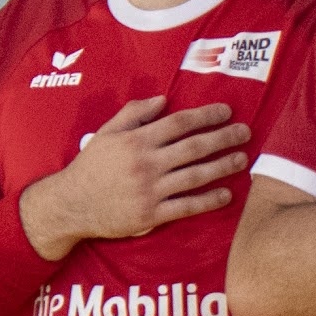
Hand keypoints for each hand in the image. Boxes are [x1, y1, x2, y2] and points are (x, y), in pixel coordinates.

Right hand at [24, 96, 246, 250]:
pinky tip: (226, 194)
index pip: (179, 123)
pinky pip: (187, 206)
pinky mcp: (150, 214)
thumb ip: (133, 114)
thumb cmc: (89, 167)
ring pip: (196, 176)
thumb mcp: (105, 134)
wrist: (70, 205)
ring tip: (242, 159)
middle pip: (195, 147)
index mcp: (135, 141)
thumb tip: (162, 100)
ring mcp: (149, 190)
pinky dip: (209, 200)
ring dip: (223, 166)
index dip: (206, 116)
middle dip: (224, 138)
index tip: (226, 112)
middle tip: (245, 132)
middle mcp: (146, 164)